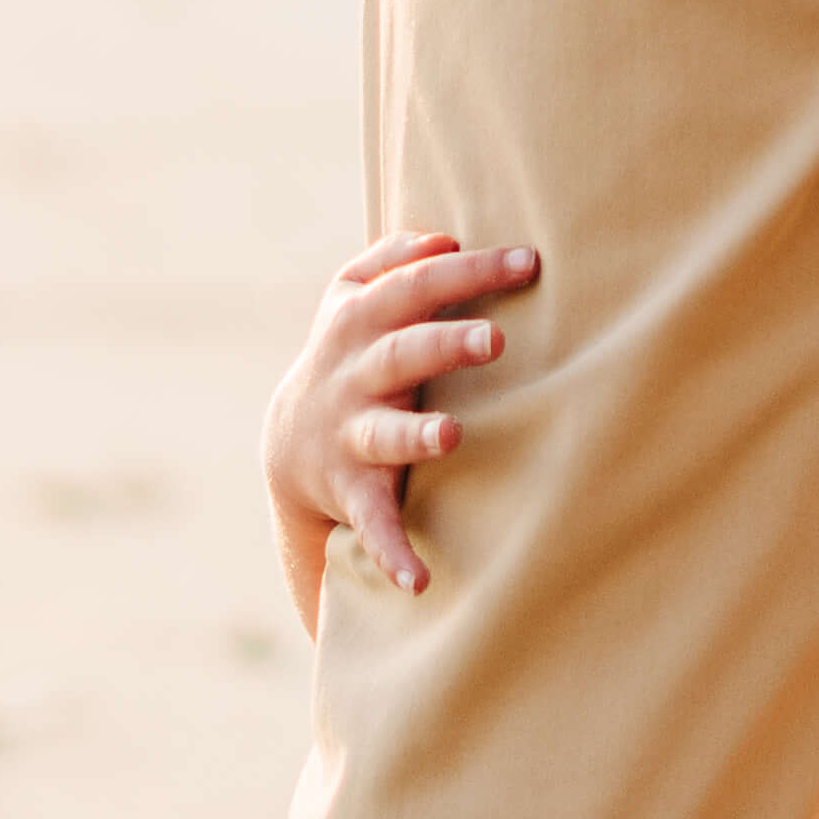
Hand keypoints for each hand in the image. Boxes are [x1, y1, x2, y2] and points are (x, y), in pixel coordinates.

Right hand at [261, 229, 535, 629]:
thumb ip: (392, 261)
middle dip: (444, 344)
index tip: (529, 263)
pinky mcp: (353, 493)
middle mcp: (353, 378)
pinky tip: (419, 582)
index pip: (415, 287)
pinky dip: (393, 552)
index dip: (467, 272)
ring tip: (450, 437)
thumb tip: (441, 237)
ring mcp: (351, 436)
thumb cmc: (349, 356)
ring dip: (417, 436)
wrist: (290, 444)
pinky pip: (373, 523)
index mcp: (359, 323)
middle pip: (400, 353)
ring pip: (384, 434)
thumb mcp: (351, 300)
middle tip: (494, 341)